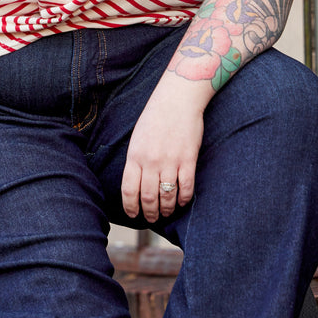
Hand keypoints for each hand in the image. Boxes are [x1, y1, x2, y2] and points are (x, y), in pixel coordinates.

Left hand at [121, 75, 208, 223]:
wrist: (177, 99)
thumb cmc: (156, 117)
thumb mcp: (138, 138)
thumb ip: (136, 160)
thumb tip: (135, 183)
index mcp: (135, 156)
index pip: (129, 190)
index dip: (131, 207)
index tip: (133, 215)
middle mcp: (151, 161)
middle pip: (148, 197)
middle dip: (149, 213)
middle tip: (151, 218)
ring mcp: (170, 161)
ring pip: (167, 196)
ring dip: (166, 209)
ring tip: (166, 212)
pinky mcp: (188, 160)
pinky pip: (186, 188)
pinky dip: (184, 199)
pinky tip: (182, 202)